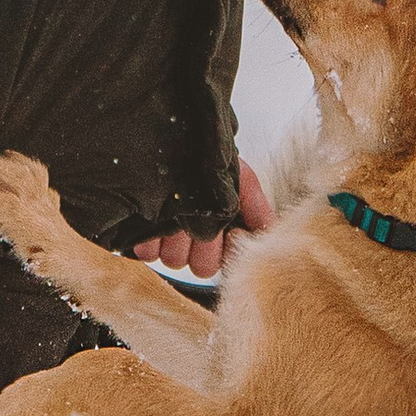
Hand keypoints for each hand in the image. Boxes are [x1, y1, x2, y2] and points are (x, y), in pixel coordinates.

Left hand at [137, 161, 273, 280]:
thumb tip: (271, 232)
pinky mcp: (143, 242)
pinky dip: (151, 236)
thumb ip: (257, 206)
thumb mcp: (241, 179)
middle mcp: (197, 244)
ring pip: (175, 261)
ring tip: (174, 211)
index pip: (229, 262)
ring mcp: (169, 245)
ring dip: (175, 237)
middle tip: (198, 217)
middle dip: (202, 243)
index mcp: (223, 234)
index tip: (230, 227)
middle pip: (203, 268)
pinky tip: (156, 216)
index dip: (229, 247)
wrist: (178, 147)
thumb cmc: (209, 164)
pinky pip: (148, 253)